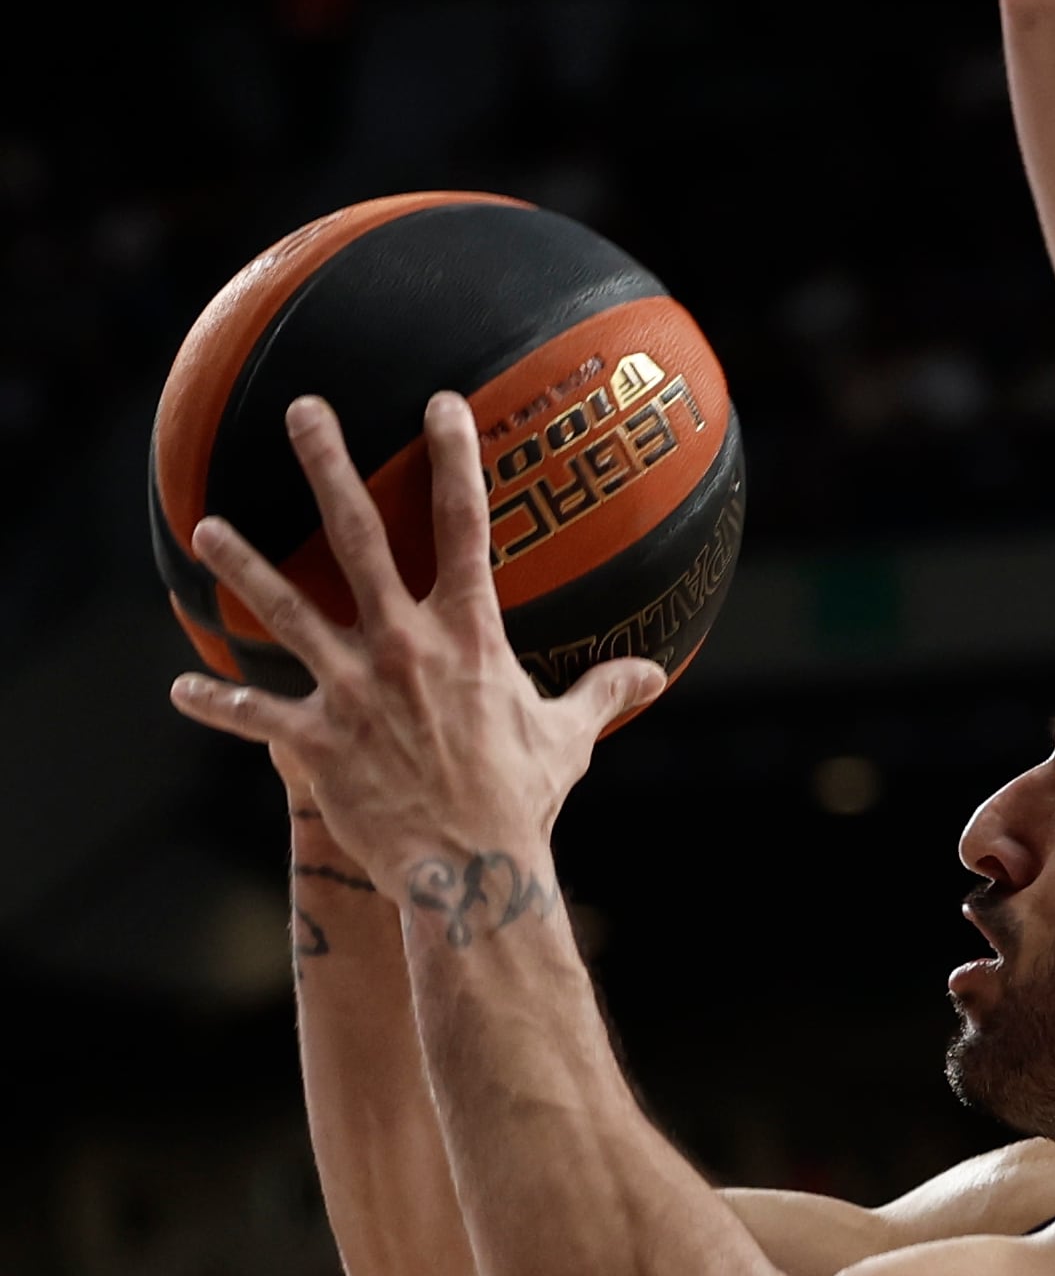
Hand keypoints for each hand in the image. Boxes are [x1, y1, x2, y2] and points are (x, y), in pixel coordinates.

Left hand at [167, 394, 661, 916]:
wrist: (471, 871)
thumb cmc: (523, 801)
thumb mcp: (570, 739)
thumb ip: (603, 693)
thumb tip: (651, 676)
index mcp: (469, 637)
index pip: (464, 527)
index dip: (454, 459)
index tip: (439, 405)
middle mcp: (404, 647)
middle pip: (356, 539)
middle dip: (328, 468)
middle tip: (304, 411)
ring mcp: (352, 690)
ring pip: (286, 610)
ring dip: (243, 565)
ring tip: (205, 527)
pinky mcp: (315, 741)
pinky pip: (256, 714)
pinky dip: (218, 704)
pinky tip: (181, 692)